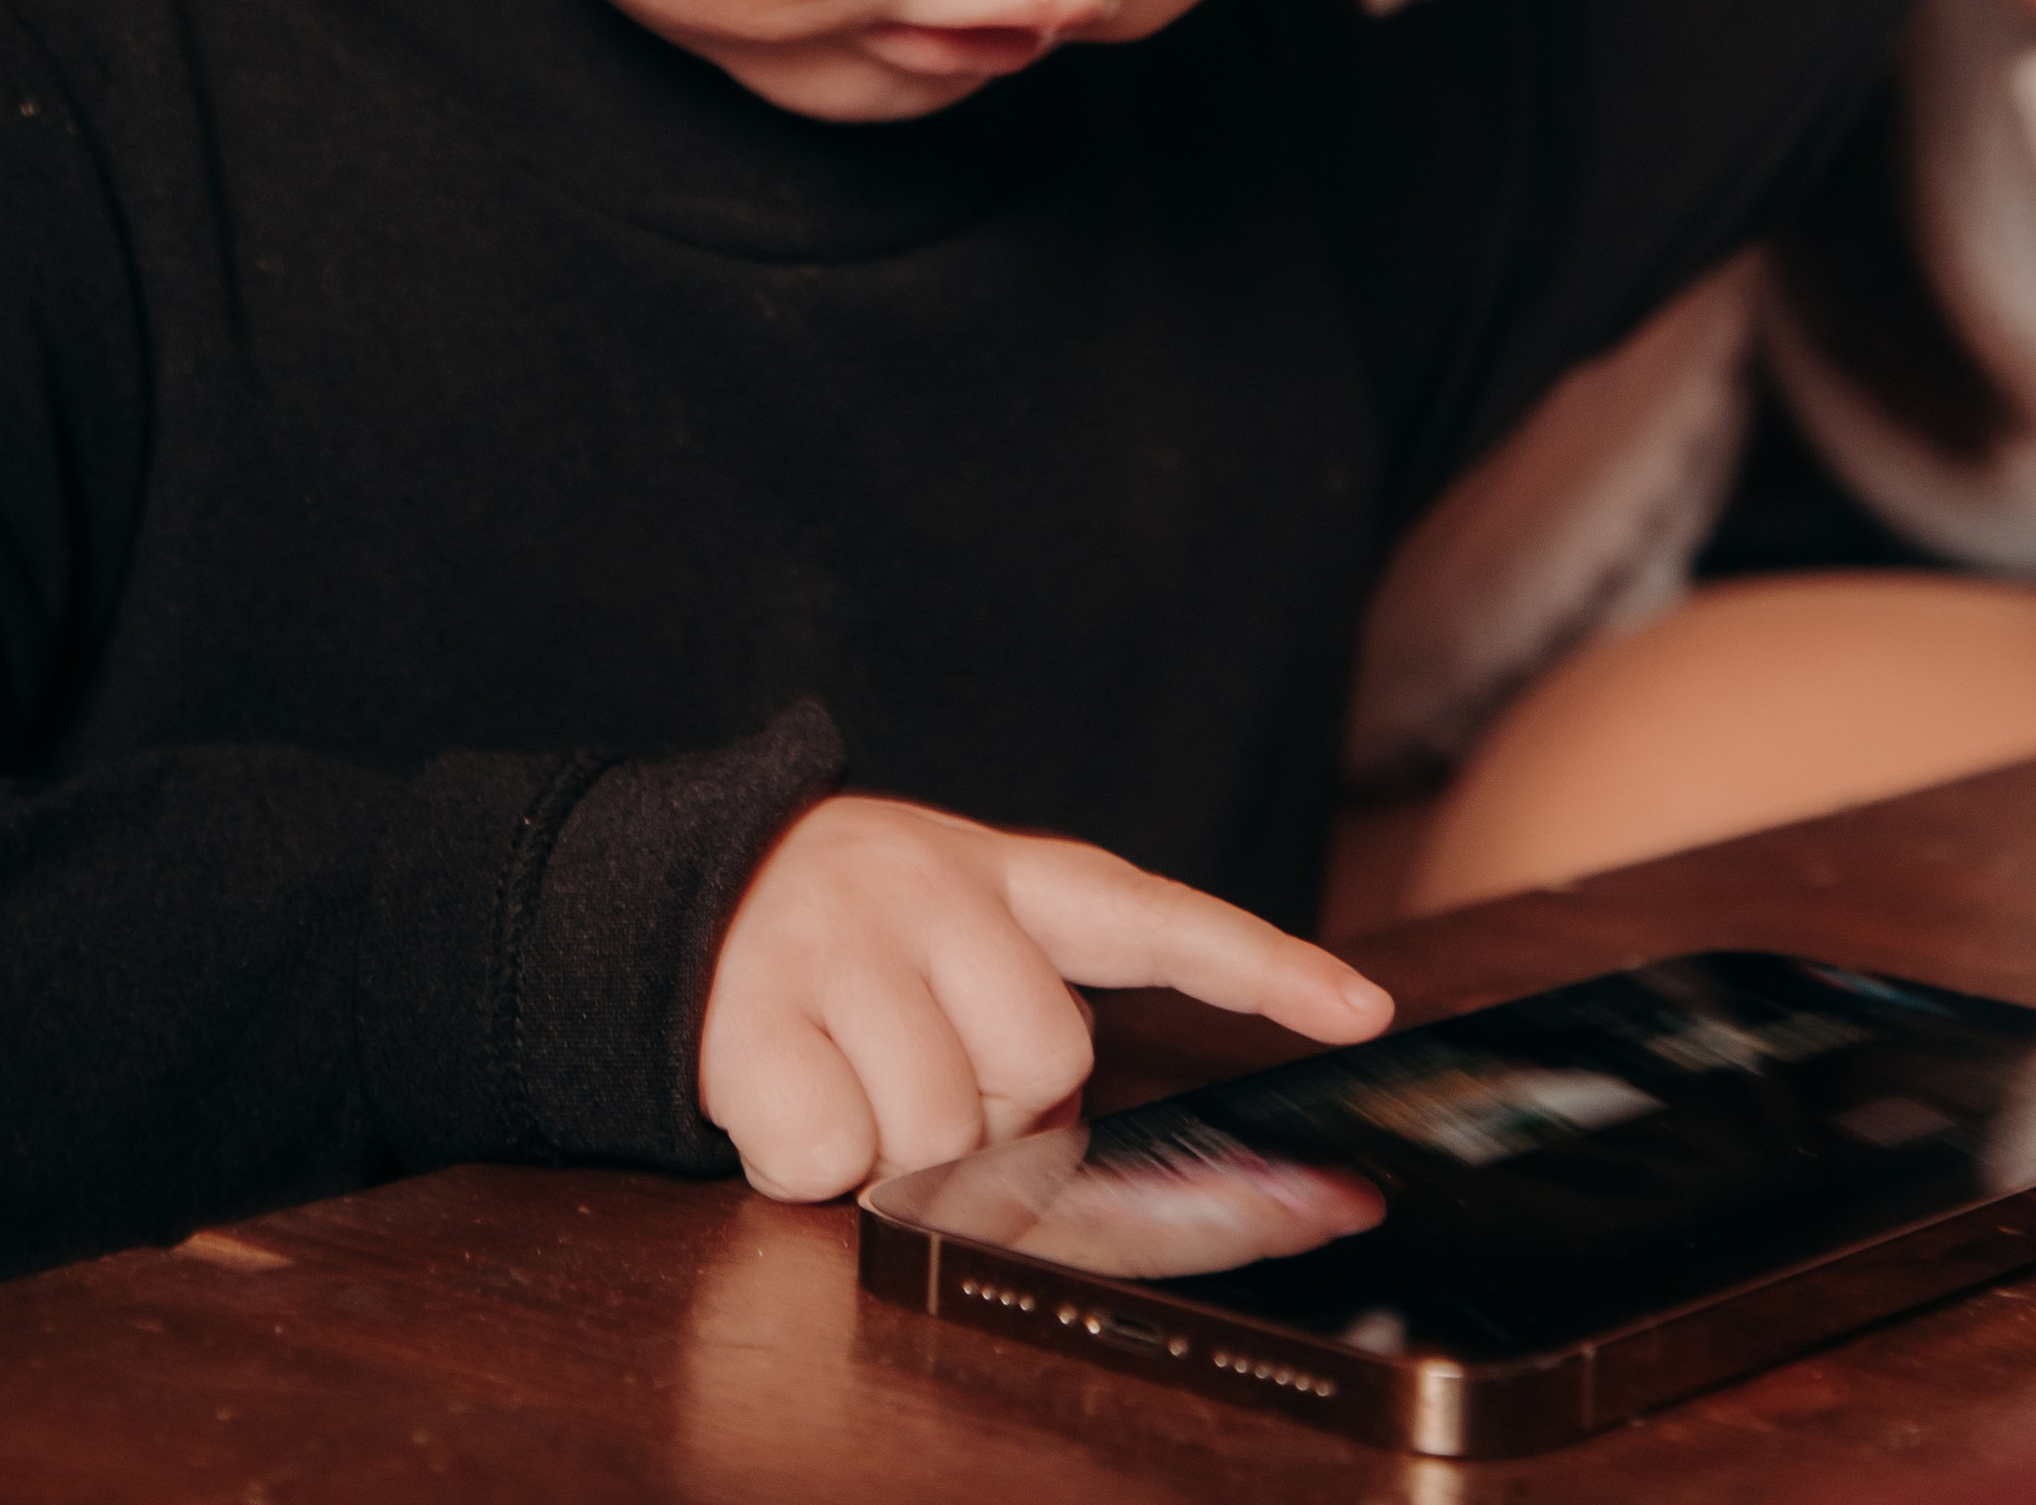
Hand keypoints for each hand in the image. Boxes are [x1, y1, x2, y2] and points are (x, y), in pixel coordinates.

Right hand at [697, 792, 1392, 1201]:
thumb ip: (1039, 1018)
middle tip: (919, 1065)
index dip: (1264, 966)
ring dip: (894, 1142)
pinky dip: (805, 1158)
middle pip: (1043, 1066)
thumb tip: (1140, 1161)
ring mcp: (845, 945)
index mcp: (1002, 874)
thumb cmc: (842, 955)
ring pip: (940, 1126)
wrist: (672, 902)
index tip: (1363, 1011)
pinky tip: (782, 1088)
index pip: (1155, 916)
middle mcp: (935, 889)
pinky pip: (829, 1155)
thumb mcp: (950, 945)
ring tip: (844, 1071)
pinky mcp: (757, 1014)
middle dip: (995, 1110)